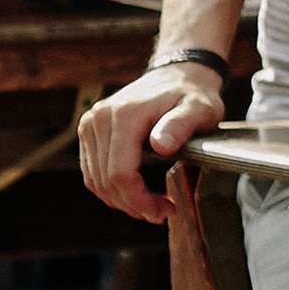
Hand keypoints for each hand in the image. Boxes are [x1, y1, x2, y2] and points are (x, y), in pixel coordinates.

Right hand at [79, 59, 227, 223]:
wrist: (177, 76)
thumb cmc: (191, 95)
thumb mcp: (200, 108)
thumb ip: (182, 125)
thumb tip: (160, 145)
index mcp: (124, 114)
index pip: (120, 172)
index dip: (139, 199)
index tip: (164, 211)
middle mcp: (99, 118)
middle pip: (106, 180)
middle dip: (133, 204)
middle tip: (162, 213)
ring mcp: (90, 124)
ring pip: (95, 180)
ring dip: (122, 200)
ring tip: (152, 207)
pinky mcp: (89, 131)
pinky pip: (93, 172)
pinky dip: (112, 189)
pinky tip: (136, 194)